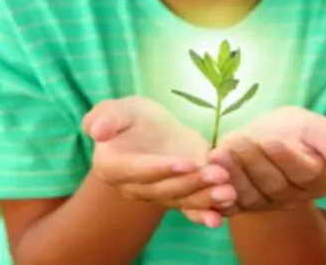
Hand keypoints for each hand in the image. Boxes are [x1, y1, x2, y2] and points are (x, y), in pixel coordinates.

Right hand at [82, 97, 235, 226]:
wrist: (151, 131)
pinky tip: (220, 216)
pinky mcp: (176, 196)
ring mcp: (156, 195)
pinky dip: (203, 215)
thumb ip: (106, 117)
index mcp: (114, 167)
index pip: (138, 171)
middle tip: (219, 176)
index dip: (161, 169)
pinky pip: (188, 210)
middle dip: (192, 184)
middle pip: (163, 190)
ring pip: (180, 201)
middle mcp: (133, 188)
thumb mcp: (119, 109)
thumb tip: (96, 130)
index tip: (187, 163)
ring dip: (204, 199)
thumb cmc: (133, 118)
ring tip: (228, 193)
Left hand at [208, 107, 325, 214]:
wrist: (264, 140)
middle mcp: (292, 196)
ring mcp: (266, 203)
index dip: (286, 158)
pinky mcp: (242, 204)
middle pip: (273, 183)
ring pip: (250, 193)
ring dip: (232, 174)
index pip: (304, 172)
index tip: (271, 140)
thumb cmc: (293, 130)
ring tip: (219, 153)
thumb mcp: (313, 126)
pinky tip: (208, 173)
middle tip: (238, 139)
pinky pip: (230, 203)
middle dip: (253, 161)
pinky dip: (218, 192)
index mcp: (316, 179)